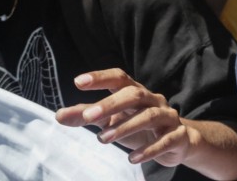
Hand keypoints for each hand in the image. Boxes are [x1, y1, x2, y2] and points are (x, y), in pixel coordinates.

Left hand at [56, 69, 190, 166]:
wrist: (178, 142)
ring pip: (150, 115)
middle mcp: (154, 100)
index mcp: (137, 92)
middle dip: (111, 104)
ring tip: (103, 138)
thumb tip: (59, 115)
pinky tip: (132, 158)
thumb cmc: (139, 127)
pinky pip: (165, 140)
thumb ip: (88, 116)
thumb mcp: (112, 121)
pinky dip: (149, 150)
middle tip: (88, 116)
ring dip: (126, 127)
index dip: (101, 78)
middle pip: (134, 95)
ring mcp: (168, 117)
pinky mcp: (177, 136)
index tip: (78, 82)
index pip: (119, 78)